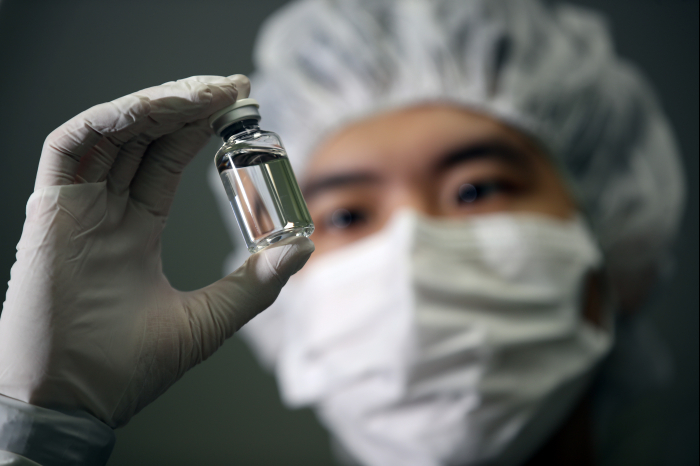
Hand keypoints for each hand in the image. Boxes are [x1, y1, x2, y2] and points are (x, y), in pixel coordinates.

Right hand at [0, 75, 313, 427]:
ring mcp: (76, 207)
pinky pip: (72, 147)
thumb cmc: (131, 367)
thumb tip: (305, 248)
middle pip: (144, 137)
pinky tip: (157, 108)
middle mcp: (104, 209)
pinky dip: (111, 119)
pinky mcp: (50, 211)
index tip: (241, 106)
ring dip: (159, 103)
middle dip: (188, 105)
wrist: (75, 402)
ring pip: (113, 132)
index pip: (165, 160)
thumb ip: (256, 283)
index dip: (200, 128)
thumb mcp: (211, 318)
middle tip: (234, 87)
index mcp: (133, 229)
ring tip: (208, 92)